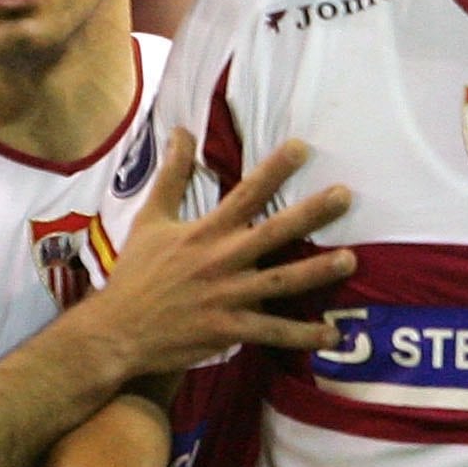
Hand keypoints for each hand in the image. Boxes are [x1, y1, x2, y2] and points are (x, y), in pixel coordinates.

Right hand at [80, 134, 352, 377]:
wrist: (115, 331)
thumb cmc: (136, 274)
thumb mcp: (149, 220)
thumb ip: (171, 176)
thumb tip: (181, 131)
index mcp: (204, 233)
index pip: (244, 194)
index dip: (273, 170)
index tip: (303, 148)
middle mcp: (220, 260)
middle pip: (272, 232)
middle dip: (311, 213)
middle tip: (345, 195)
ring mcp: (226, 296)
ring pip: (280, 282)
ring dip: (316, 272)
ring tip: (351, 260)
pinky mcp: (228, 328)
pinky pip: (272, 332)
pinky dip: (302, 335)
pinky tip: (332, 334)